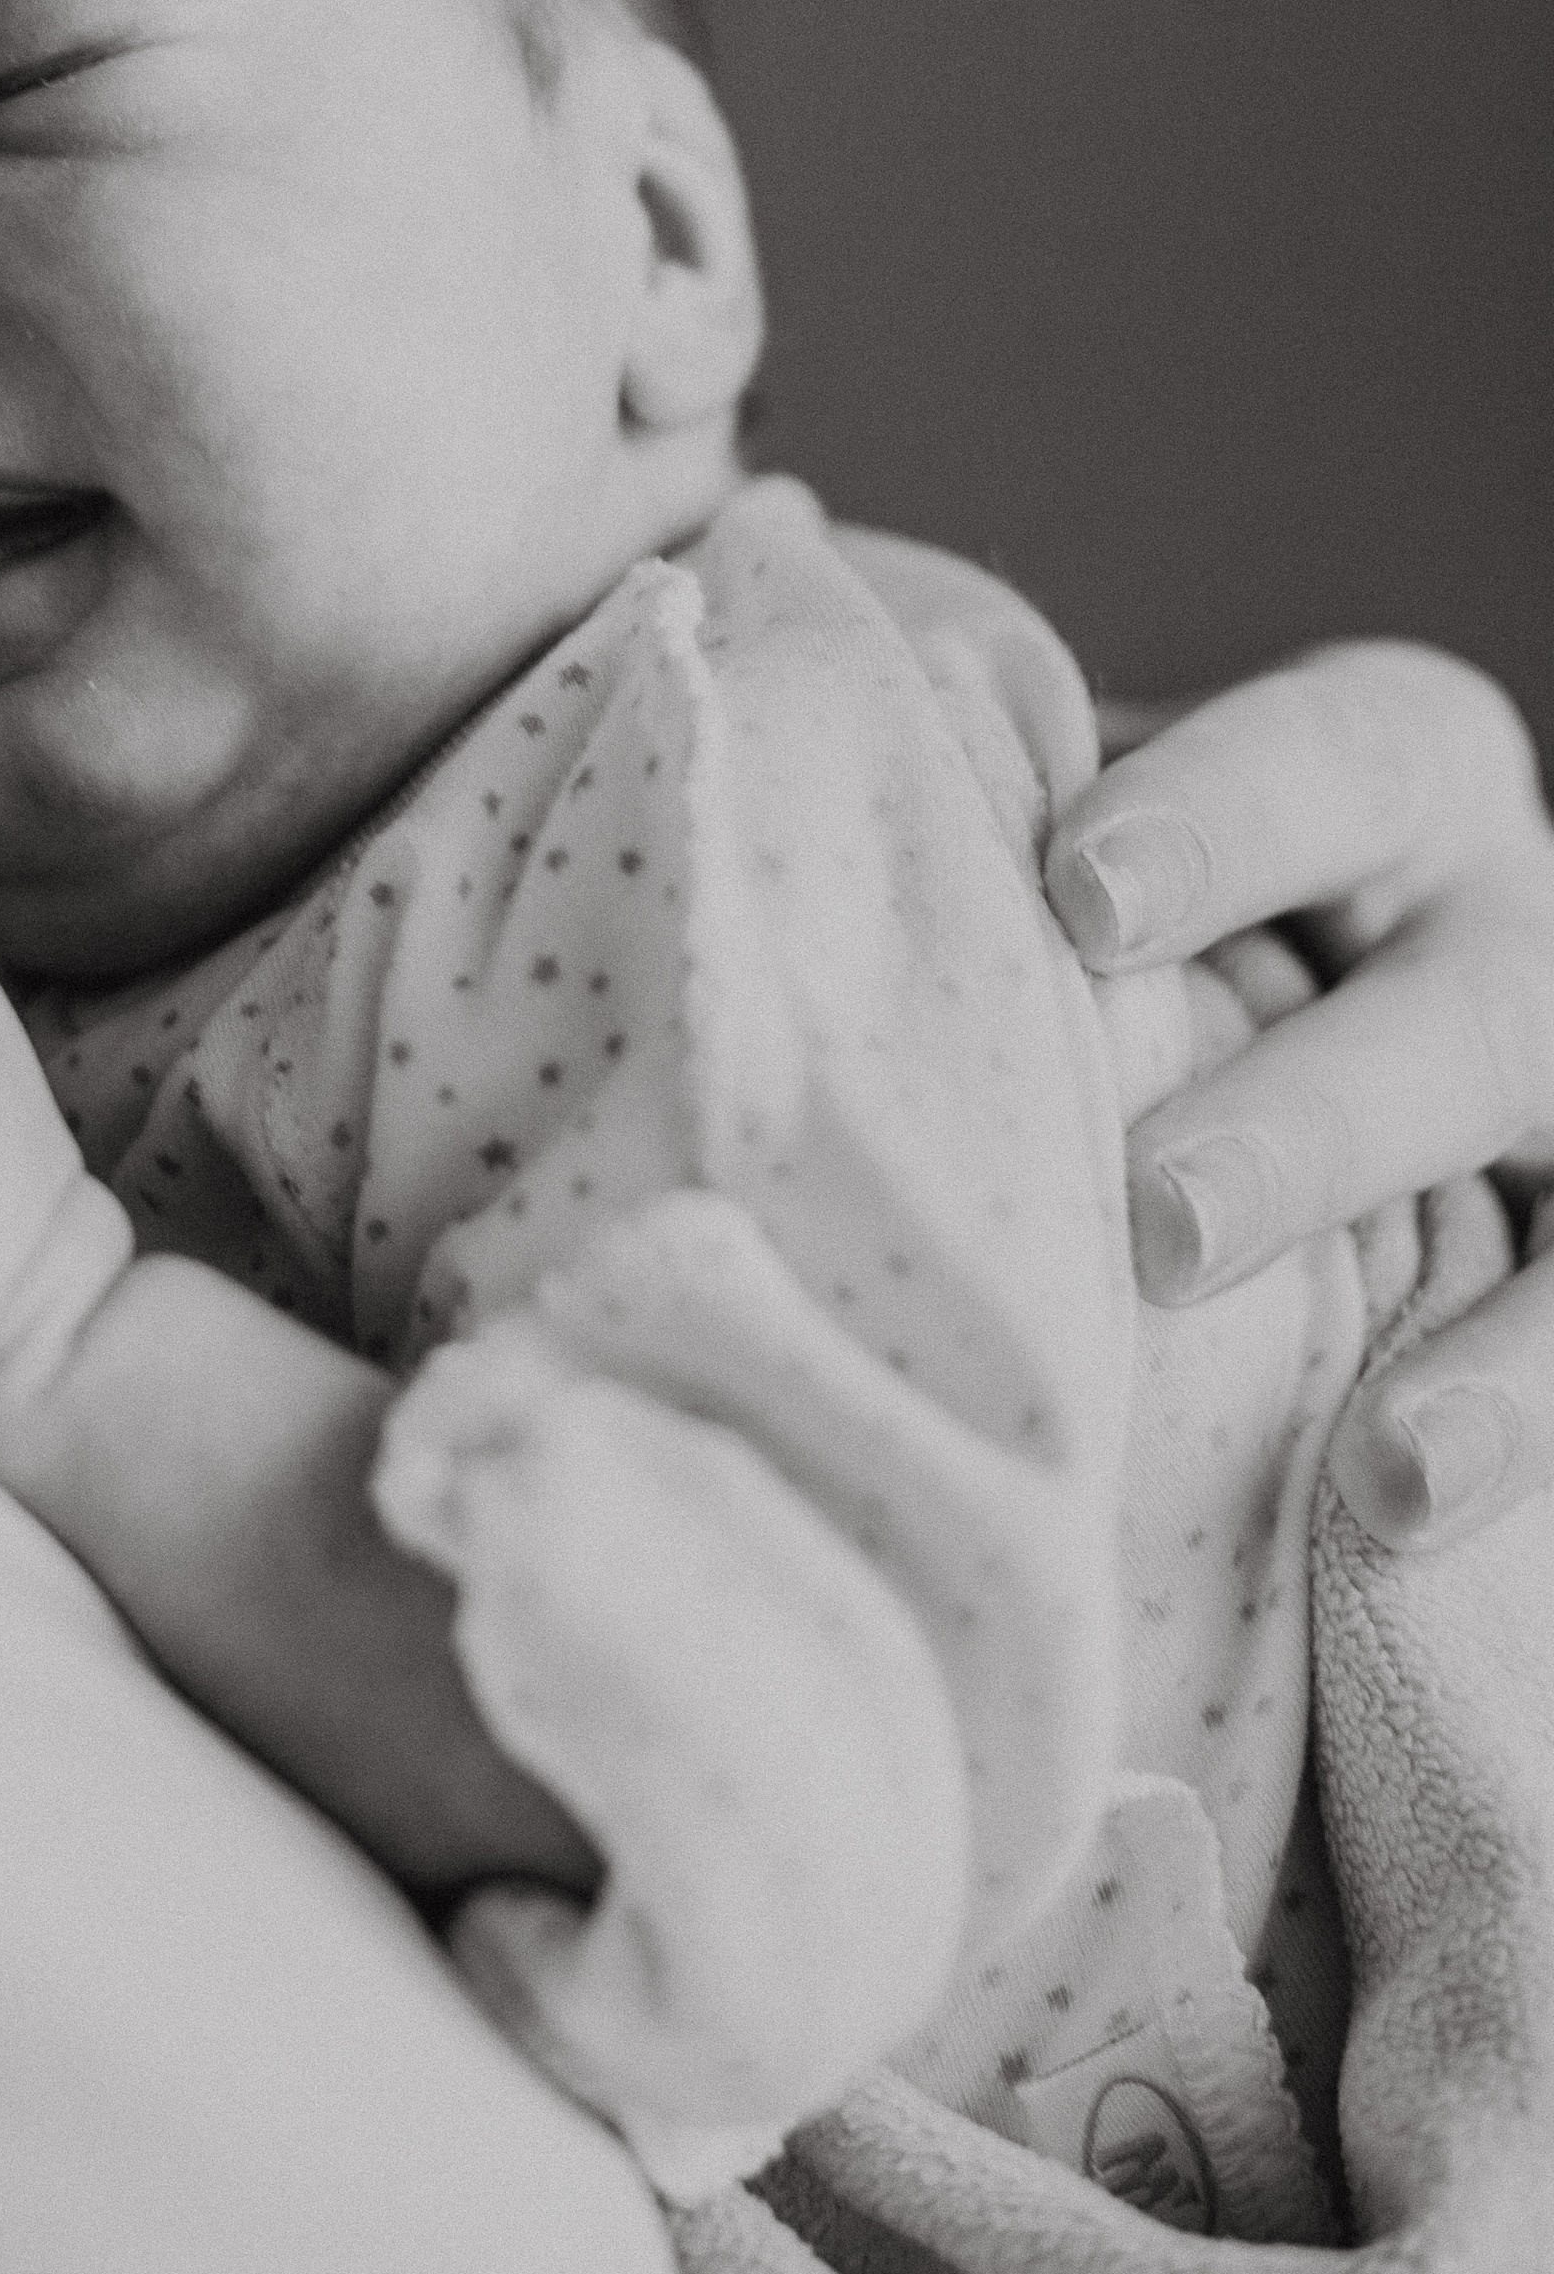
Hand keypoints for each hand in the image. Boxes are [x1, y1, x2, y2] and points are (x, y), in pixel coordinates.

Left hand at [1044, 646, 1553, 1549]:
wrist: (1302, 1002)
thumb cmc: (1140, 899)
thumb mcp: (1116, 826)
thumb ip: (1008, 807)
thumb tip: (791, 795)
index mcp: (1395, 774)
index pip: (1336, 759)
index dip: (1225, 818)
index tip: (1080, 889)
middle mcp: (1513, 928)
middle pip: (1472, 1009)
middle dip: (1318, 1120)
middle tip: (1164, 1220)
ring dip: (1491, 1346)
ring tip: (1378, 1468)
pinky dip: (1516, 1430)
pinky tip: (1403, 1514)